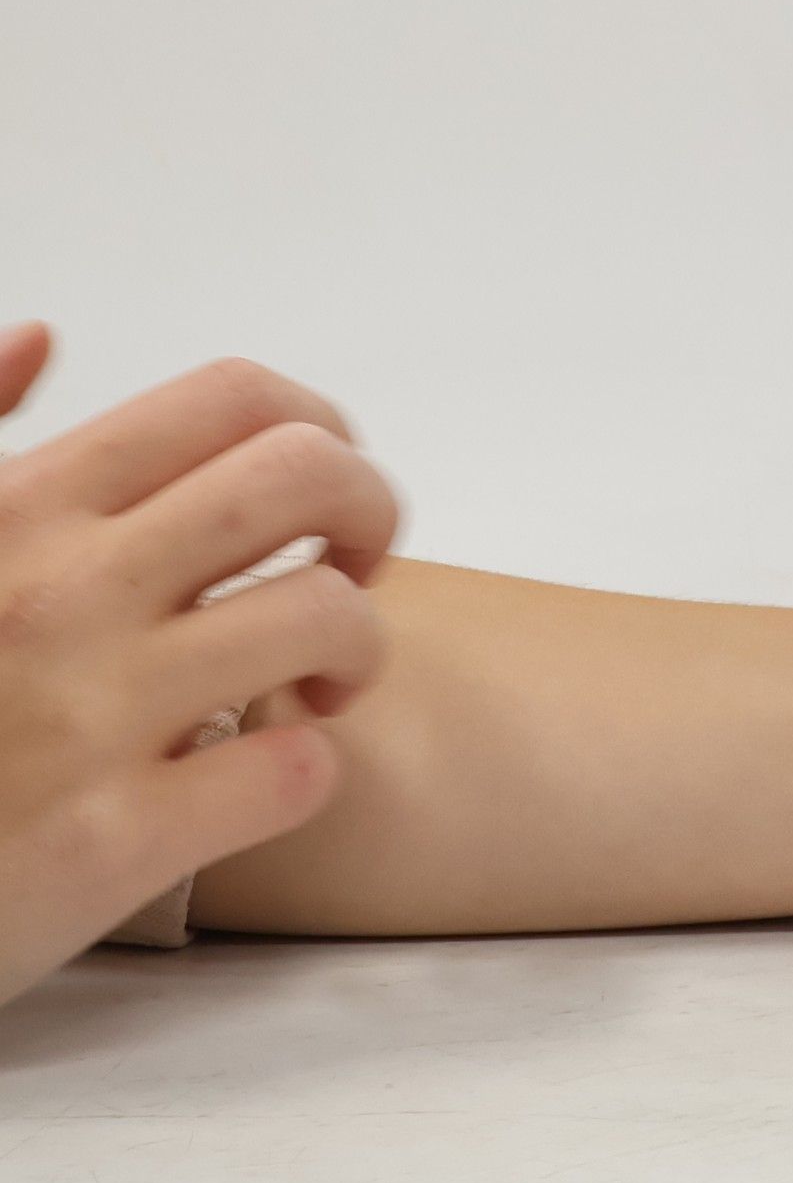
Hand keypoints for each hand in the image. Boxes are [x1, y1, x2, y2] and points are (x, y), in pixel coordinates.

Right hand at [0, 324, 398, 1006]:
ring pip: (329, 617)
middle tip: (346, 573)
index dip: (318, 429)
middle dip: (369, 515)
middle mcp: (64, 592)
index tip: (313, 491)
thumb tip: (38, 339)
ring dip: (356, 649)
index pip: (235, 397)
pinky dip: (307, 770)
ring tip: (310, 684)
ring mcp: (92, 716)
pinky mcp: (110, 843)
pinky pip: (295, 771)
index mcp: (23, 510)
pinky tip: (258, 778)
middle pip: (311, 478)